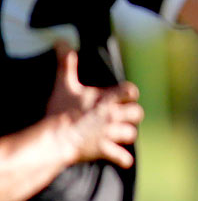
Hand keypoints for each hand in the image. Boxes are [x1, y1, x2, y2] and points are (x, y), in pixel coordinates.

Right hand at [46, 45, 143, 168]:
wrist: (55, 137)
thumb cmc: (60, 110)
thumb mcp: (64, 84)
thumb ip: (66, 63)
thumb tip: (62, 41)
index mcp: (106, 99)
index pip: (131, 91)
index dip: (129, 93)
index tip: (123, 95)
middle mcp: (113, 116)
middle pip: (138, 114)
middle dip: (132, 115)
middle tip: (121, 116)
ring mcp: (110, 134)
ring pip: (132, 134)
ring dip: (126, 135)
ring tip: (118, 134)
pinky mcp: (105, 150)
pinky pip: (123, 158)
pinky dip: (123, 159)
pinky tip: (122, 158)